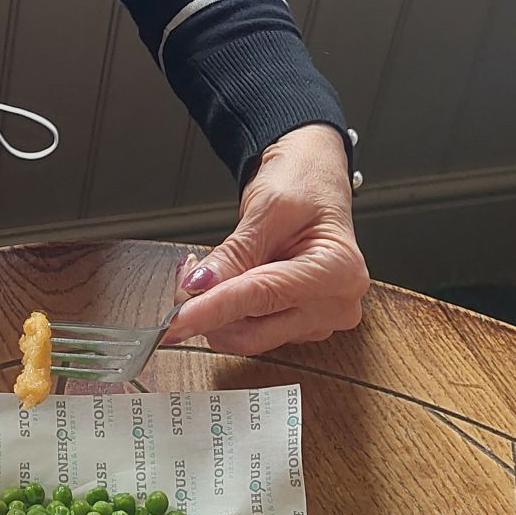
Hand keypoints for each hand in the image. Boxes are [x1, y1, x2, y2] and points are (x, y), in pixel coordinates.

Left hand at [164, 123, 368, 355]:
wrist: (313, 178)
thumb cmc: (303, 183)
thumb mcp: (268, 208)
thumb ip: (235, 252)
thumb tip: (200, 287)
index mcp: (338, 272)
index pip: (263, 297)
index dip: (214, 308)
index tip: (177, 320)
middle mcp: (335, 305)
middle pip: (254, 332)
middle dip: (210, 309)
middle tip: (185, 276)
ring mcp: (320, 319)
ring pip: (249, 336)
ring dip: (217, 311)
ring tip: (210, 269)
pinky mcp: (301, 324)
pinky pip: (254, 330)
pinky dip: (230, 312)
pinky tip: (228, 282)